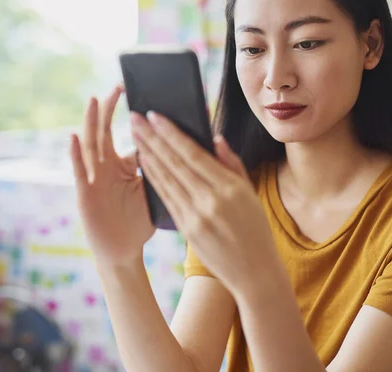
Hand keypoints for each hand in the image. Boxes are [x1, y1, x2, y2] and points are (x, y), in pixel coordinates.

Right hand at [70, 86, 154, 267]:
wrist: (123, 249)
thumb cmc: (139, 220)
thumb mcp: (153, 190)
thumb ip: (160, 169)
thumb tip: (180, 148)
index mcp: (125, 165)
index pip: (131, 136)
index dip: (137, 117)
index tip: (146, 95)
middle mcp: (107, 167)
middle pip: (107, 132)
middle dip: (110, 109)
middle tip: (118, 86)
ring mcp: (94, 178)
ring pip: (92, 144)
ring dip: (91, 122)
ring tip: (94, 100)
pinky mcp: (85, 192)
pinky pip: (79, 170)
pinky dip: (76, 153)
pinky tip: (75, 136)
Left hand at [131, 111, 281, 295]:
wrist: (255, 273)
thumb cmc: (256, 230)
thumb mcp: (252, 194)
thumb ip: (232, 165)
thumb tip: (215, 139)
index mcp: (230, 188)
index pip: (193, 154)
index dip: (171, 133)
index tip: (155, 116)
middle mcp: (211, 201)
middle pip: (175, 163)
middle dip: (152, 138)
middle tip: (135, 118)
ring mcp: (196, 217)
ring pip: (166, 179)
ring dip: (147, 154)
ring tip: (135, 135)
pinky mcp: (187, 230)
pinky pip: (166, 198)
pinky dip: (153, 178)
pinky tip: (145, 163)